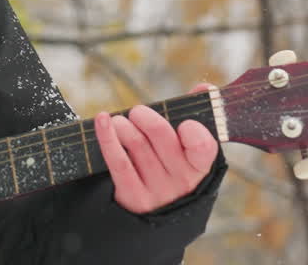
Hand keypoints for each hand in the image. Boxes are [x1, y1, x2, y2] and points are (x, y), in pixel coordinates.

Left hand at [95, 85, 219, 214]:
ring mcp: (157, 190)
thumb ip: (197, 118)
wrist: (153, 218)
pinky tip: (102, 120)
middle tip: (137, 112)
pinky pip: (117, 160)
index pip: (203, 146)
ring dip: (123, 125)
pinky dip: (107, 135)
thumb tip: (204, 88)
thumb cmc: (171, 171)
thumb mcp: (188, 153)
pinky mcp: (132, 195)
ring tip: (118, 121)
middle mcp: (181, 180)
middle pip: (161, 136)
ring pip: (136, 144)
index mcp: (200, 167)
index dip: (193, 130)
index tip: (183, 122)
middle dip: (145, 117)